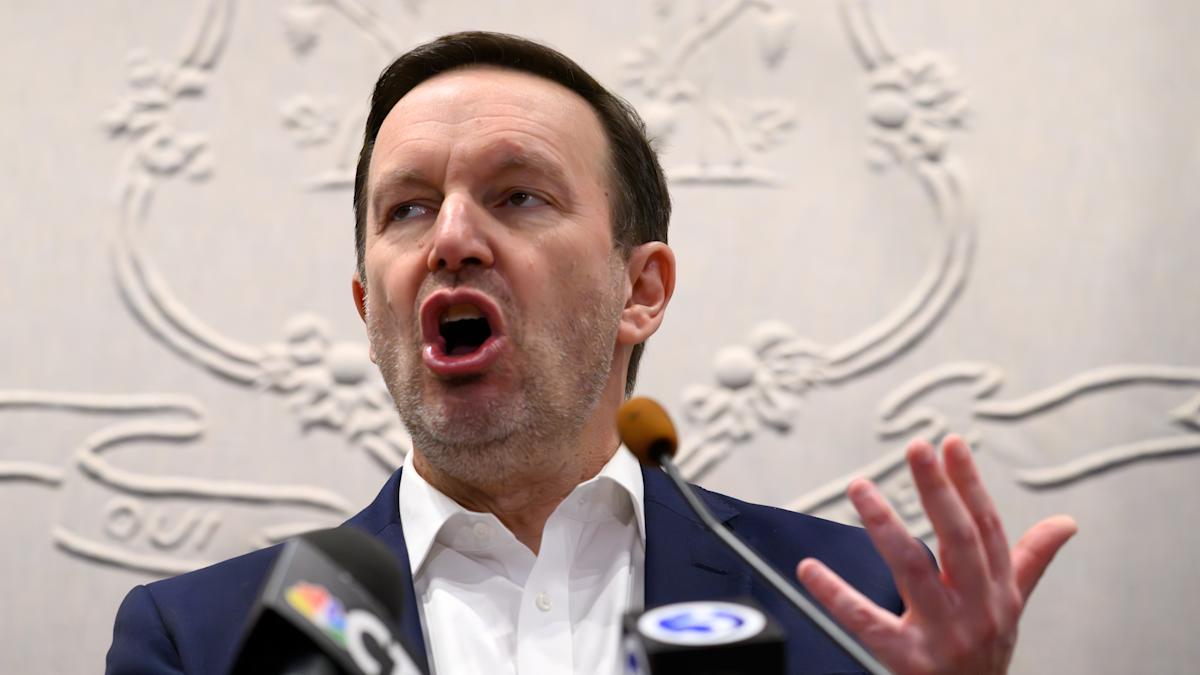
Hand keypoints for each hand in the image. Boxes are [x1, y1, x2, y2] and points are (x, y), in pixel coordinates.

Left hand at [795, 436, 1076, 674]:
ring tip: (861, 488)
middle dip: (939, 491)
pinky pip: (866, 622)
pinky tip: (809, 568)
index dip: (970, 484)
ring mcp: (943, 636)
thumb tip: (1066, 522)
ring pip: (914, 571)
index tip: (951, 443)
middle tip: (917, 448)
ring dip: (886, 526)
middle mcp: (976, 610)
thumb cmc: (986, 655)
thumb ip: (1029, 561)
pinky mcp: (908, 660)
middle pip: (959, 541)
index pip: (986, 528)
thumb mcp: (1012, 607)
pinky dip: (836, 594)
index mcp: (998, 592)